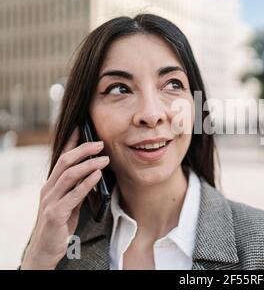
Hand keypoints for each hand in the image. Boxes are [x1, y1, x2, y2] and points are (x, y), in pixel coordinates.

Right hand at [21, 128, 109, 268]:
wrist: (45, 251)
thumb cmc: (59, 226)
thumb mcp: (70, 204)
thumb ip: (78, 189)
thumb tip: (94, 175)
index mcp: (52, 185)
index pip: (61, 158)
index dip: (72, 142)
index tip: (83, 128)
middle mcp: (48, 189)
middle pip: (65, 162)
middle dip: (83, 149)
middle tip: (101, 143)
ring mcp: (50, 201)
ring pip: (69, 175)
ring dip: (88, 164)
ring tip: (104, 158)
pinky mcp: (55, 214)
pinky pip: (73, 194)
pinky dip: (86, 183)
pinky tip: (97, 176)